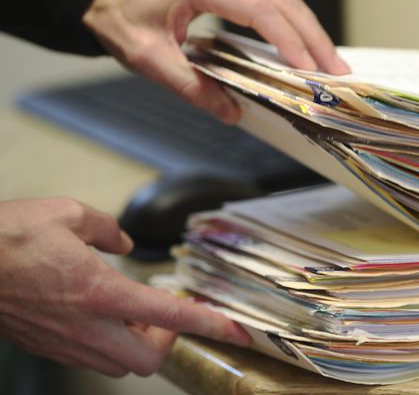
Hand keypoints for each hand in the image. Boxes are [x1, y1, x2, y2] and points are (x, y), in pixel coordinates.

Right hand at [0, 197, 250, 376]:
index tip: (235, 330)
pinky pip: (92, 358)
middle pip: (149, 359)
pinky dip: (110, 343)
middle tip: (164, 313)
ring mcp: (65, 342)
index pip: (171, 316)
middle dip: (168, 340)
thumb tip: (121, 239)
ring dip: (138, 343)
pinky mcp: (47, 346)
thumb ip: (105, 227)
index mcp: (100, 292)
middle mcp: (86, 326)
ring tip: (132, 312)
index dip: (210, 324)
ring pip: (121, 365)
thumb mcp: (66, 213)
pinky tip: (101, 315)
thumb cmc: (5, 239)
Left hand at [82, 0, 350, 124]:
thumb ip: (190, 86)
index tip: (308, 68)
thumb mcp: (148, 59)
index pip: (258, 9)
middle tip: (335, 71)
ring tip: (329, 61)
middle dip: (313, 37)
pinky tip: (306, 44)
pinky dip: (294, 21)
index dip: (288, 39)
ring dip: (310, 29)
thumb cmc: (122, 18)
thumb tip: (230, 112)